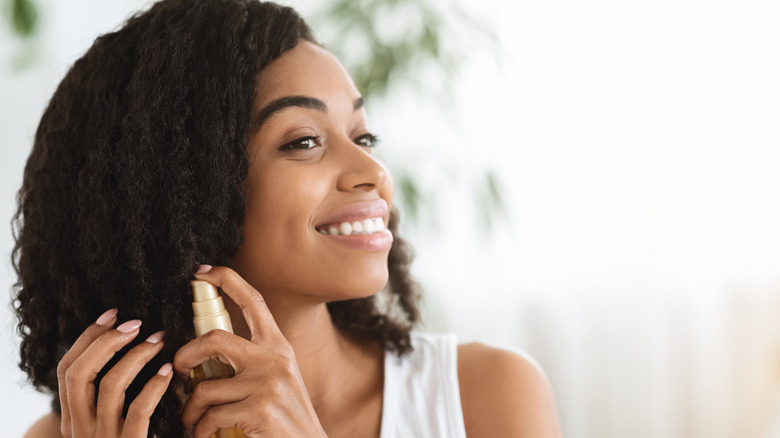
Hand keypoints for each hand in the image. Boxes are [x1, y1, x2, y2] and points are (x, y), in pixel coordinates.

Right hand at [56, 309, 172, 436]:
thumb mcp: (111, 426)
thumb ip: (111, 399)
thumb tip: (129, 354)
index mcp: (75, 420)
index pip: (68, 370)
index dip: (87, 337)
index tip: (111, 313)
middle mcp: (81, 429)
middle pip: (79, 372)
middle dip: (106, 340)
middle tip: (136, 324)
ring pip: (109, 386)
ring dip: (136, 356)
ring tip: (160, 341)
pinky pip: (138, 411)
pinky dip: (154, 386)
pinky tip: (169, 372)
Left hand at [173, 266, 326, 437]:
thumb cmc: (285, 418)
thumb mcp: (277, 380)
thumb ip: (251, 362)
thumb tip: (205, 354)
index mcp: (278, 347)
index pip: (253, 301)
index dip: (227, 280)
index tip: (202, 271)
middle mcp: (274, 360)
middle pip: (215, 339)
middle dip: (186, 354)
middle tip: (180, 369)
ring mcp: (267, 385)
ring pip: (204, 388)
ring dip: (189, 410)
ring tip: (192, 421)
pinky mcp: (259, 411)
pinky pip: (210, 416)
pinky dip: (199, 429)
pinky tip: (204, 435)